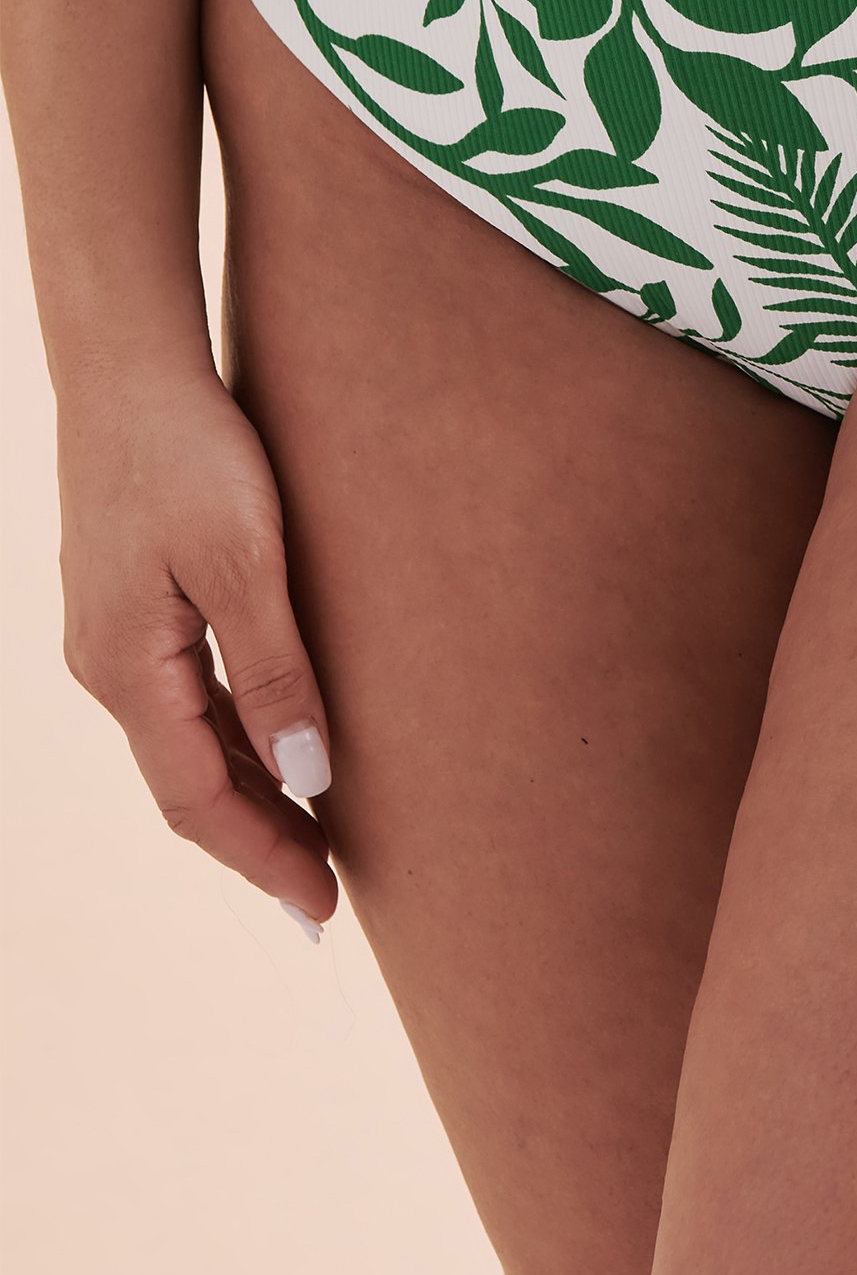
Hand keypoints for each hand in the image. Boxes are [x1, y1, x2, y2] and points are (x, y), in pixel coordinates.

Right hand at [56, 363, 337, 932]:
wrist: (129, 365)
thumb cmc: (190, 451)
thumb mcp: (247, 562)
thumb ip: (278, 672)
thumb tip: (310, 779)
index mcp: (128, 669)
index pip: (199, 802)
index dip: (264, 859)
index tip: (325, 908)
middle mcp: (108, 667)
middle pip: (189, 786)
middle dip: (259, 843)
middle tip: (331, 895)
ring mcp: (114, 637)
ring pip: (187, 745)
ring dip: (250, 794)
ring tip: (319, 836)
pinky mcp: (131, 605)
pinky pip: (186, 700)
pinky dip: (235, 738)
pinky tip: (281, 745)